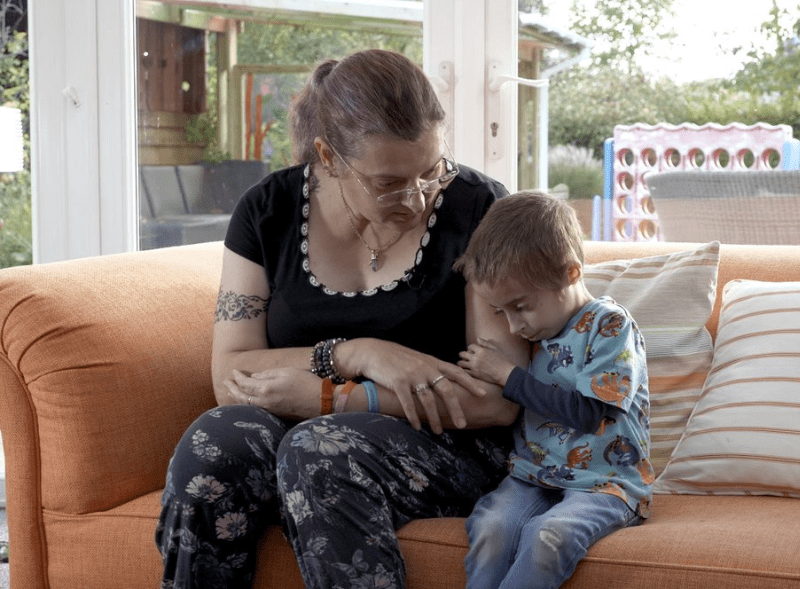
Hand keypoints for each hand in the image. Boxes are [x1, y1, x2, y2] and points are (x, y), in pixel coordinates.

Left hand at [223, 367, 321, 419]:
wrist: (321, 402)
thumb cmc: (306, 383)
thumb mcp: (287, 372)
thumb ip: (268, 374)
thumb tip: (255, 377)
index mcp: (266, 388)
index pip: (245, 383)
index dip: (237, 377)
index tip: (234, 371)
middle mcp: (264, 401)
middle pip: (242, 396)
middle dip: (232, 388)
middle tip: (225, 381)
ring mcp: (269, 410)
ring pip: (247, 404)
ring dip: (236, 397)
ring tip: (231, 391)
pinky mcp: (275, 415)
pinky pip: (254, 409)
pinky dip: (246, 404)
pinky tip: (245, 400)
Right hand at [340, 338, 485, 434]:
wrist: (373, 351)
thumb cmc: (396, 358)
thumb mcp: (418, 360)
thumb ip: (431, 369)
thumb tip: (444, 382)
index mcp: (432, 362)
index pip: (456, 372)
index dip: (470, 383)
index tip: (482, 393)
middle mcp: (425, 368)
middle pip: (446, 389)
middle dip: (456, 408)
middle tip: (462, 424)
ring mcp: (412, 375)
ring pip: (428, 400)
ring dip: (435, 418)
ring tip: (438, 431)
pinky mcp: (398, 382)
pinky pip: (408, 403)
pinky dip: (414, 416)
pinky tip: (417, 426)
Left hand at [458, 338, 515, 386]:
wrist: (506, 373)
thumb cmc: (503, 360)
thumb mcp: (495, 349)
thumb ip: (485, 343)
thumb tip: (477, 339)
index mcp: (481, 350)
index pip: (470, 346)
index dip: (471, 348)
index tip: (472, 350)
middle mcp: (476, 358)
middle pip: (463, 354)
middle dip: (462, 354)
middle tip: (463, 356)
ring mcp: (475, 366)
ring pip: (461, 363)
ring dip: (461, 362)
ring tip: (462, 363)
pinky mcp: (475, 374)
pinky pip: (464, 371)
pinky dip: (463, 370)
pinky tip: (465, 370)